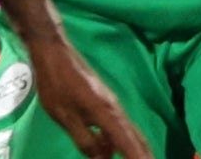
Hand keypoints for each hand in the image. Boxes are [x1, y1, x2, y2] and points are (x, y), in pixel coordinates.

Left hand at [25, 41, 153, 158]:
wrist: (55, 52)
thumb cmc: (57, 83)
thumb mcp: (65, 117)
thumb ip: (84, 140)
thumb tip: (101, 158)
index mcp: (107, 114)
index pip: (129, 143)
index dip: (137, 158)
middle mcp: (116, 110)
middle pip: (137, 138)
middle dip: (144, 155)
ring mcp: (112, 105)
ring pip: (130, 132)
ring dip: (136, 150)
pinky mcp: (105, 103)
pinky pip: (120, 127)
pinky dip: (122, 141)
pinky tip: (112, 151)